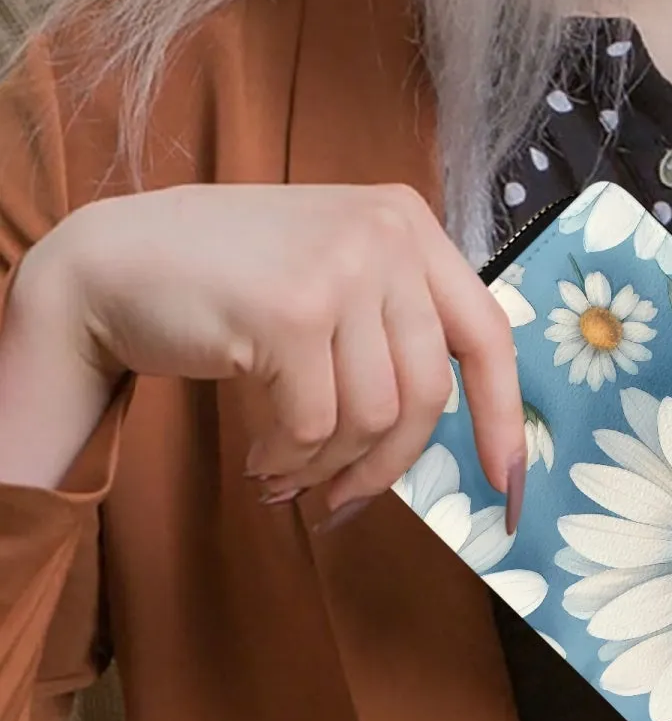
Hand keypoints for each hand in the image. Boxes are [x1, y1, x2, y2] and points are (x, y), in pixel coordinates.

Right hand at [18, 183, 524, 517]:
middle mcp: (387, 234)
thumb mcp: (337, 274)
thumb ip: (398, 324)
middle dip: (390, 464)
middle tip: (346, 498)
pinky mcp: (289, 311)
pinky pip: (315, 425)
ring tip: (288, 468)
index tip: (507, 482)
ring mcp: (340, 267)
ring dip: (330, 465)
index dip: (503, 416)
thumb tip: (469, 430)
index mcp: (409, 222)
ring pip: (372, 416)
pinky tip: (261, 455)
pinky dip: (291, 458)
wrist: (114, 260)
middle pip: (428, 391)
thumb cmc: (232, 283)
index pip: (487, 333)